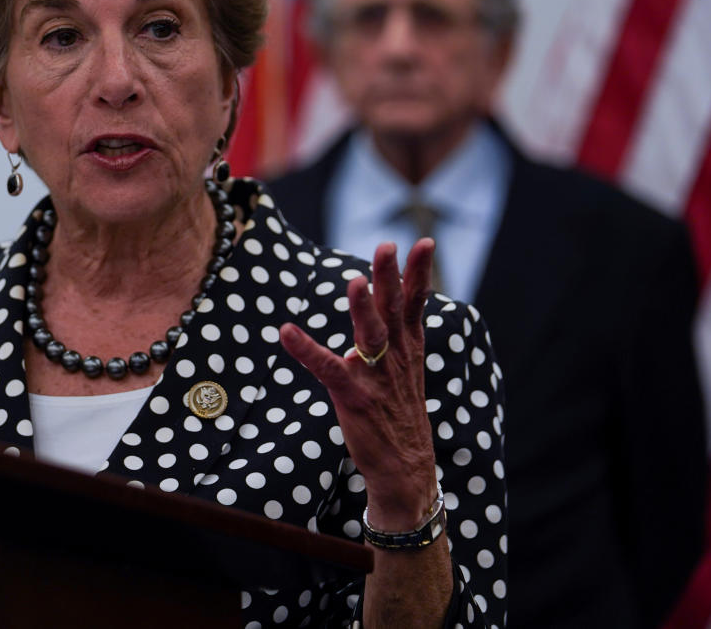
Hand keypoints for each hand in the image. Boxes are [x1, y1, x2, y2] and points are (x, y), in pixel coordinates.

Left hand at [280, 238, 438, 530]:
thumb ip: (395, 334)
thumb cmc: (399, 413)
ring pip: (371, 336)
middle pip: (394, 310)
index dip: (419, 273)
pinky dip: (305, 349)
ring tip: (355, 281)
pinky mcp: (354, 398)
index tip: (424, 242)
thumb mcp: (404, 368)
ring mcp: (376, 378)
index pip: (415, 302)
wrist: (405, 469)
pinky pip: (327, 369)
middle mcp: (396, 358)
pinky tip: (286, 332)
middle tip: (387, 247)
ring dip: (363, 308)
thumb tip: (378, 299)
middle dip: (391, 277)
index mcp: (408, 348)